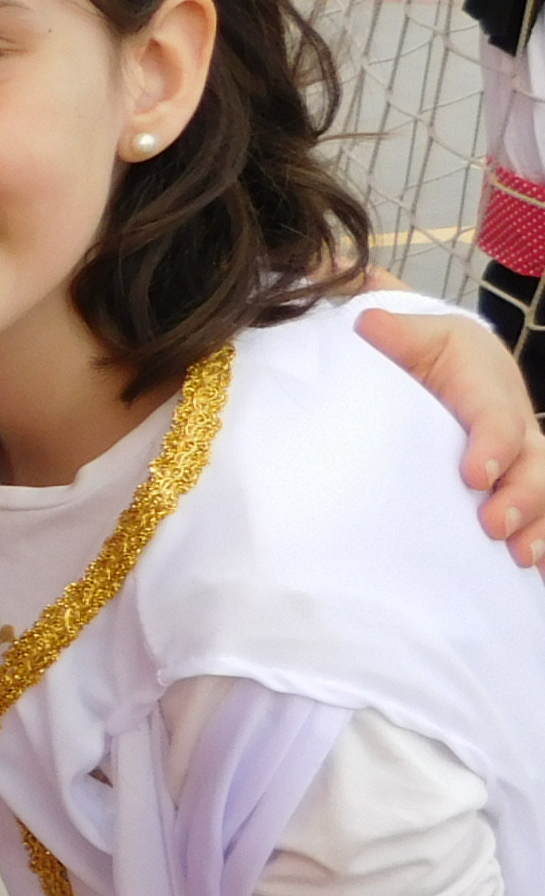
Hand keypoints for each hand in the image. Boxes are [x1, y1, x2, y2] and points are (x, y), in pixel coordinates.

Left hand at [358, 304, 544, 561]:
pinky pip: (540, 515)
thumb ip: (395, 335)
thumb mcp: (415, 335)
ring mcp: (522, 459)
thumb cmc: (429, 352)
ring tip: (520, 556)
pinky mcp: (517, 484)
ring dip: (539, 526)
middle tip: (493, 526)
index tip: (472, 474)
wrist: (455, 364)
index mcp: (489, 388)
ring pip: (544, 493)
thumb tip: (368, 322)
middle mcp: (516, 427)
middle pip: (533, 464)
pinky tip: (535, 573)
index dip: (491, 445)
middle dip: (521, 497)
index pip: (497, 417)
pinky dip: (544, 542)